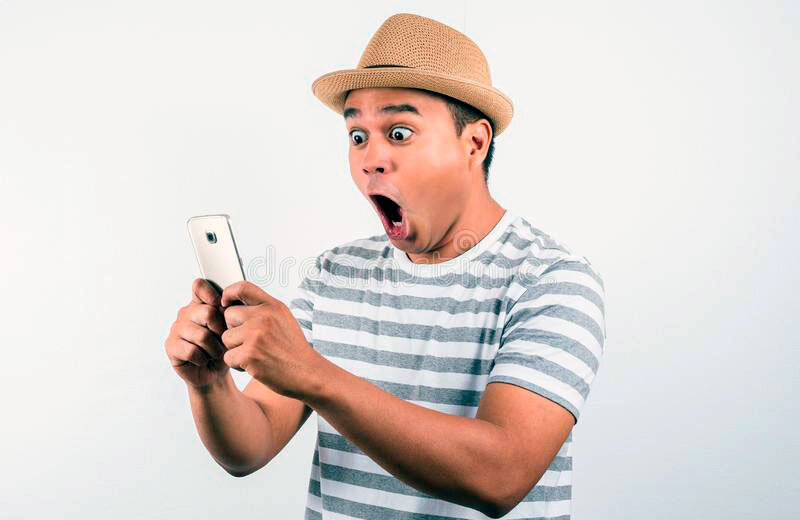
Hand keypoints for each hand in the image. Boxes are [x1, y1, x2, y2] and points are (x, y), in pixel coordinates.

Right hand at [164, 278, 232, 389]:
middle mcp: (186, 312)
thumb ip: (228, 312)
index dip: (211, 294)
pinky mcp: (171, 346)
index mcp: (200, 303)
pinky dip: (203, 359)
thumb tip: (228, 304)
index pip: (199, 286)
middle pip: (207, 312)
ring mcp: (176, 328)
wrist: (215, 372)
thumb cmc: (223, 347)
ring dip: (214, 349)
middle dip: (221, 331)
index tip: (222, 306)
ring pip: (201, 335)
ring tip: (215, 353)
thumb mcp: (231, 328)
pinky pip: (192, 351)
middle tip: (223, 340)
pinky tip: (203, 359)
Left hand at [219, 281, 320, 399]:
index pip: (242, 287)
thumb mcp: (283, 318)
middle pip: (228, 315)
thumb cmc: (292, 348)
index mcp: (273, 306)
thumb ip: (262, 308)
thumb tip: (233, 303)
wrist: (307, 373)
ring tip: (256, 354)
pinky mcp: (249, 355)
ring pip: (226, 338)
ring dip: (235, 349)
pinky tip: (255, 365)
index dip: (228, 294)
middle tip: (250, 341)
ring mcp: (255, 335)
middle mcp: (263, 317)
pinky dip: (238, 364)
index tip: (226, 304)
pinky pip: (228, 357)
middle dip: (234, 329)